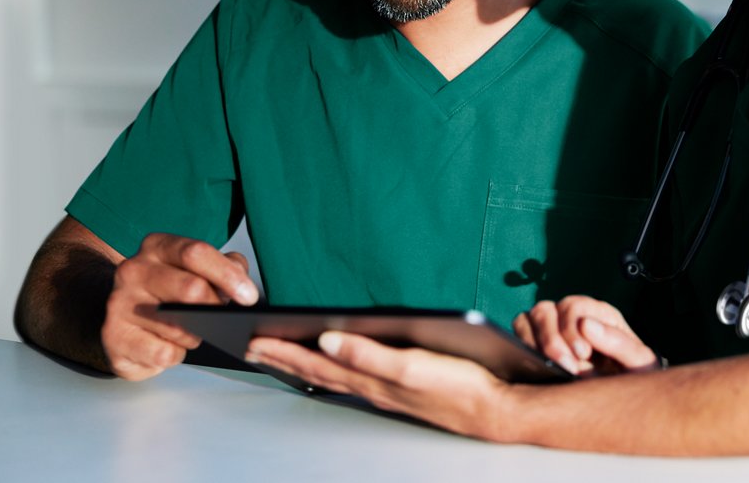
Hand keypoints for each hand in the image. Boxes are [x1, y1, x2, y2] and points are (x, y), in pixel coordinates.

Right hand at [102, 232, 258, 379]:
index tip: (249, 297)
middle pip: (190, 289)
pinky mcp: (113, 337)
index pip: (196, 253)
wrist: (124, 316)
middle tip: (223, 319)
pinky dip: (176, 354)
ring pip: (178, 327)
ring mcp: (118, 304)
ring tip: (191, 331)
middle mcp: (133, 270)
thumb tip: (241, 281)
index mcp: (158, 246)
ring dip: (195, 335)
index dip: (228, 275)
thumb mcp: (197, 270)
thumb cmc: (169, 291)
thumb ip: (225, 267)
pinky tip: (170, 347)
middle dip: (214, 309)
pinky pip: (162, 353)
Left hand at [244, 333, 514, 440]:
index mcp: (371, 379)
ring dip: (304, 366)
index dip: (285, 351)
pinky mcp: (402, 390)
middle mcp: (373, 387)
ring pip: (334, 377)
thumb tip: (327, 338)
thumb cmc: (458, 386)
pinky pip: (353, 380)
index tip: (255, 339)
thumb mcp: (410, 366)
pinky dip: (333, 371)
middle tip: (254, 348)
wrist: (495, 409)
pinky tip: (334, 366)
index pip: (317, 363)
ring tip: (282, 356)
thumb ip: (368, 353)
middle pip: (319, 372)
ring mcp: (386, 391)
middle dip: (284, 359)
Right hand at [513, 296, 657, 375]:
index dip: (572, 328)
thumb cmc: (634, 378)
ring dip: (533, 343)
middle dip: (551, 339)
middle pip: (544, 310)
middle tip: (567, 367)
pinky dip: (520, 349)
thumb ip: (619, 343)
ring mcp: (550, 330)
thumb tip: (586, 325)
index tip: (582, 354)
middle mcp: (571, 317)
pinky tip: (534, 369)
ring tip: (548, 369)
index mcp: (598, 315)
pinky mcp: (534, 347)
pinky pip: (517, 337)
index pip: (573, 307)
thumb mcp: (639, 362)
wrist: (625, 401)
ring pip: (526, 320)